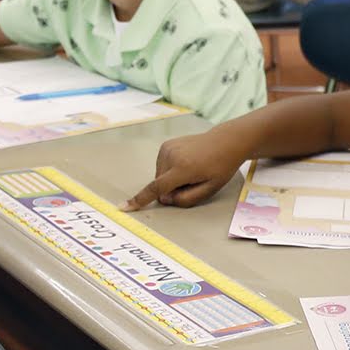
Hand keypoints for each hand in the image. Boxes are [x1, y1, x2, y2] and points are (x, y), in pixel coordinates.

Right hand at [124, 130, 245, 209]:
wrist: (225, 142)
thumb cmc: (221, 167)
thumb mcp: (210, 189)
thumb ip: (186, 199)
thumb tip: (164, 199)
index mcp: (183, 168)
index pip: (157, 188)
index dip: (141, 199)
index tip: (124, 207)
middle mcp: (171, 156)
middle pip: (160, 184)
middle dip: (171, 189)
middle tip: (193, 181)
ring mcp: (167, 148)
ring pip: (159, 176)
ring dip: (171, 179)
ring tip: (191, 170)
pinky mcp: (166, 145)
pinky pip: (161, 166)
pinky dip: (170, 169)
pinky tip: (186, 163)